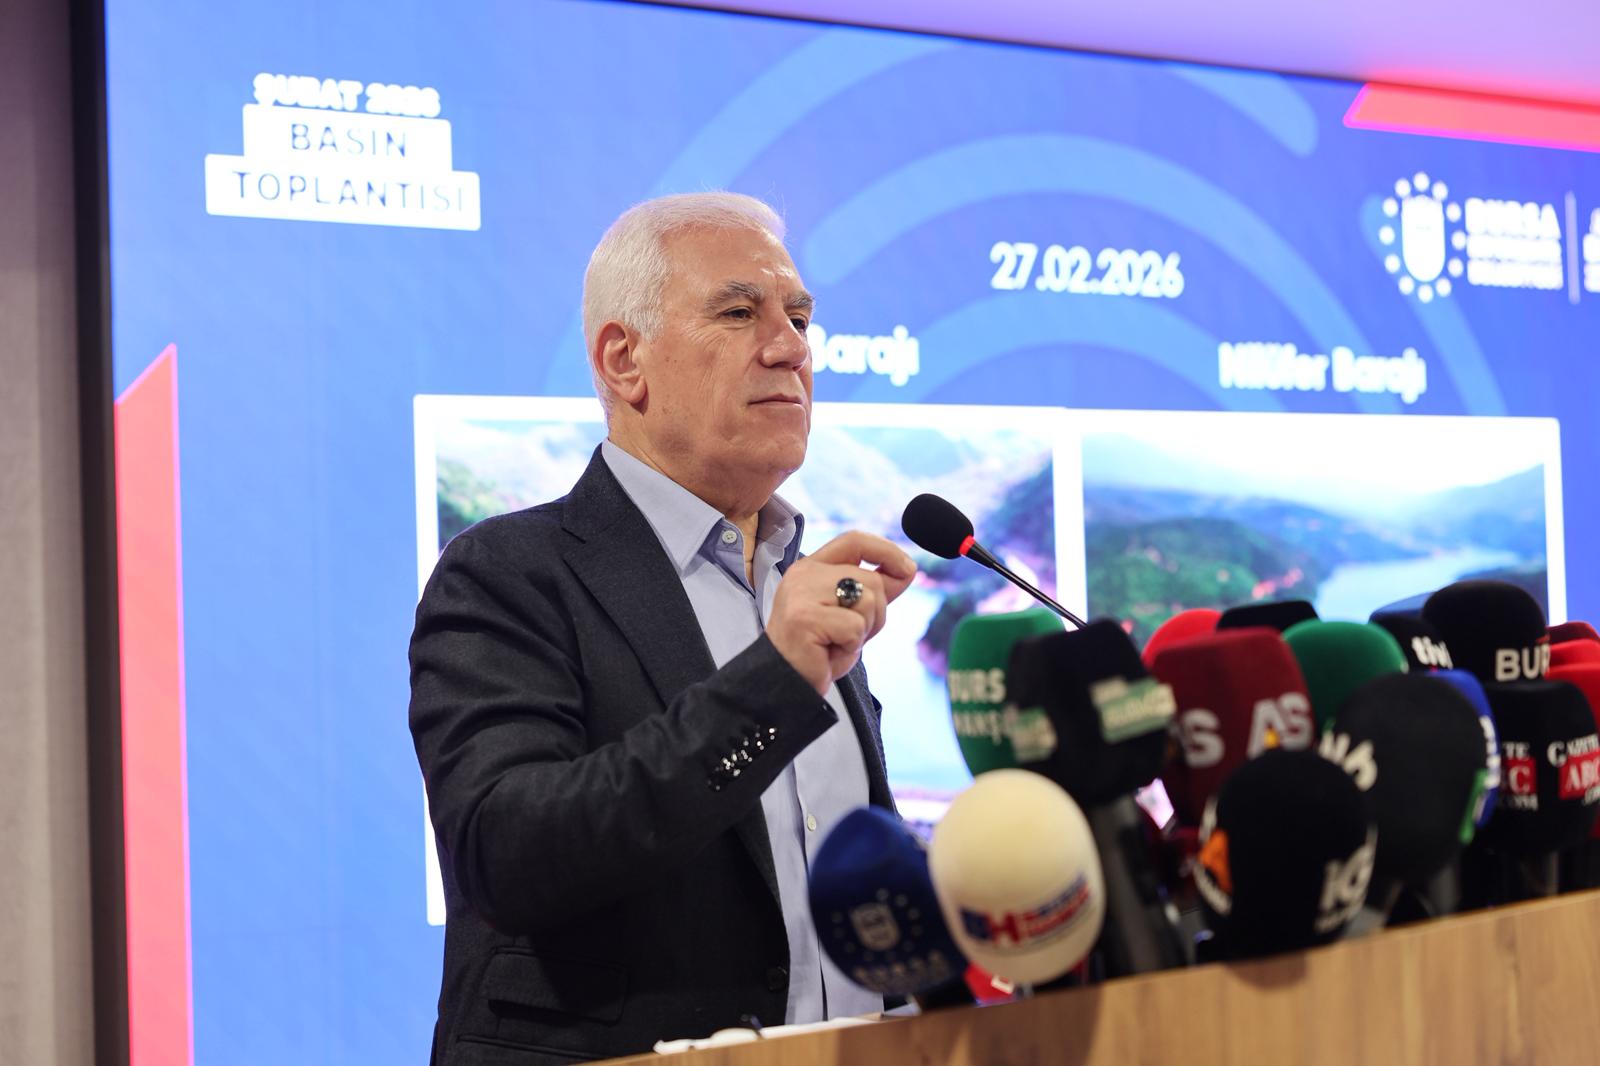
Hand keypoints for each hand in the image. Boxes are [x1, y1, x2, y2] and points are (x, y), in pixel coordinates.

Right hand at [767, 531, 917, 695]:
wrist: (786, 682)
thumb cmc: (818, 649)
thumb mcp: (850, 613)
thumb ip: (873, 590)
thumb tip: (907, 569)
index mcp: (812, 567)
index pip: (854, 541)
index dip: (886, 551)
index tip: (907, 569)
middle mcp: (804, 574)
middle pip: (871, 579)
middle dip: (876, 614)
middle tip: (851, 635)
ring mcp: (802, 594)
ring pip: (867, 601)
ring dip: (863, 631)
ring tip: (837, 642)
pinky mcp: (805, 618)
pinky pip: (854, 627)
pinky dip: (851, 646)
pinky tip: (829, 652)